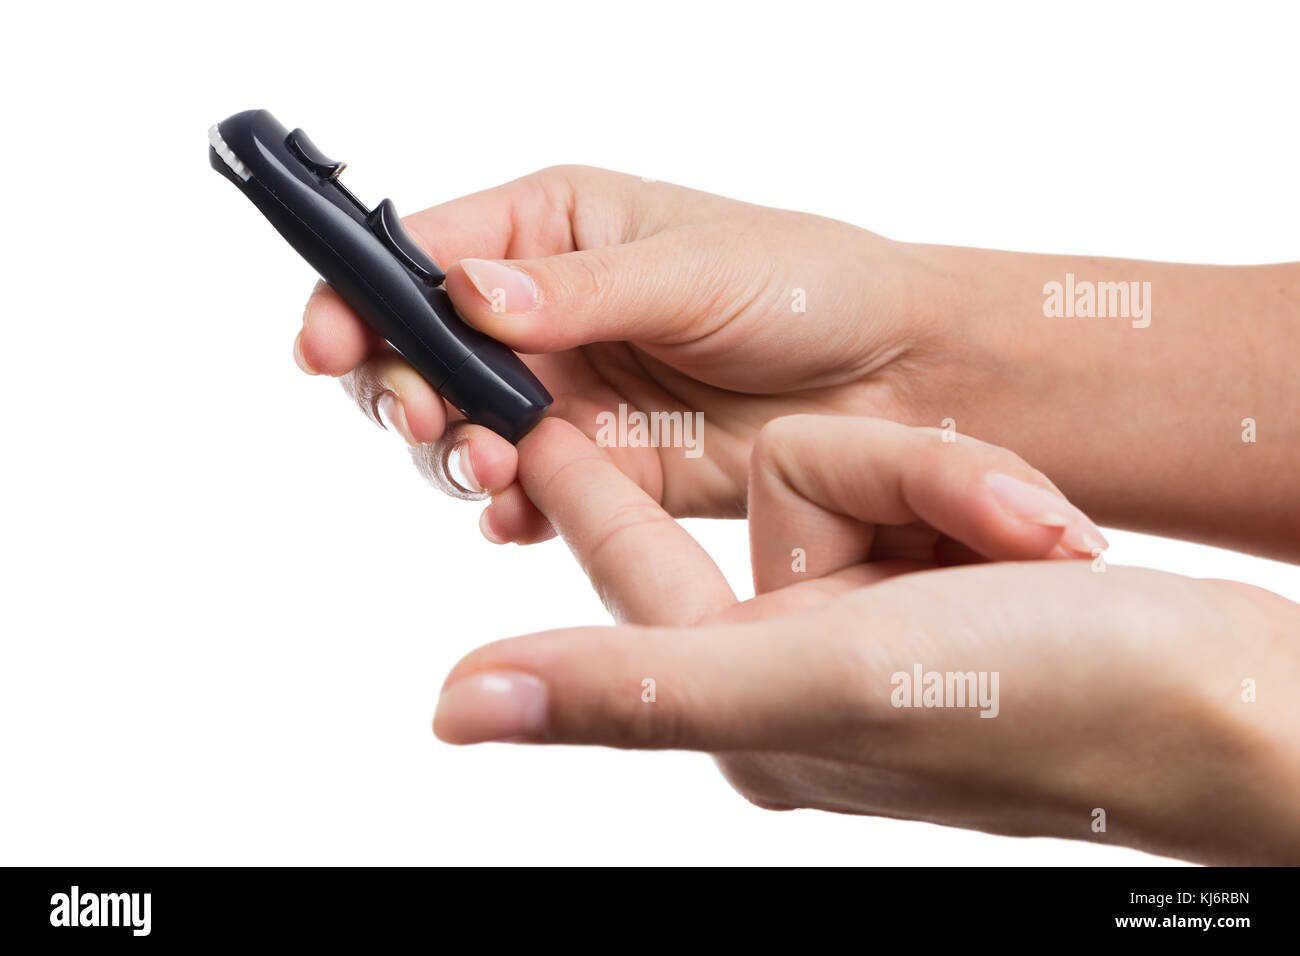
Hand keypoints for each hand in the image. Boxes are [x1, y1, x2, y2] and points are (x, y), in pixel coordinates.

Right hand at [295, 165, 1299, 559]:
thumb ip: (575, 293)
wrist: (898, 384)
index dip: (358, 295)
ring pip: (459, 429)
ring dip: (452, 452)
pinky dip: (504, 507)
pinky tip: (517, 513)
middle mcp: (542, 313)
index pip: (419, 256)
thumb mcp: (692, 270)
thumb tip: (468, 294)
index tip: (327, 340)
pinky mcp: (598, 469)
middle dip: (404, 387)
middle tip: (433, 417)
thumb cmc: (812, 286)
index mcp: (551, 229)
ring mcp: (566, 395)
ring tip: (495, 464)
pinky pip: (520, 493)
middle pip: (419, 351)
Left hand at [431, 417, 1299, 864]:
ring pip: (866, 484)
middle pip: (788, 500)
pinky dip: (993, 500)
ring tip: (1058, 543)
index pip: (630, 558)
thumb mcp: (815, 682)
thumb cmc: (1052, 706)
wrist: (1243, 710)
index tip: (531, 390)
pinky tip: (1063, 543)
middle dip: (896, 484)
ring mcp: (875, 632)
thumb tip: (455, 709)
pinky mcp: (944, 599)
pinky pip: (932, 500)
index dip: (584, 472)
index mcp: (744, 704)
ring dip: (962, 491)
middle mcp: (794, 670)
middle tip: (1009, 524)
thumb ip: (632, 685)